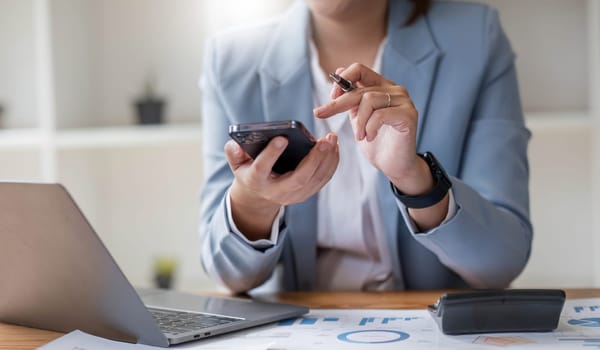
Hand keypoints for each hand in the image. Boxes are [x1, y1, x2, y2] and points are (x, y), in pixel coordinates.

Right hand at [225, 133, 338, 239]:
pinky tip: (334, 148)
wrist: (259, 196)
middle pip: (299, 178)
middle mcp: (276, 192)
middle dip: (313, 159)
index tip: (282, 138)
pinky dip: (331, 164)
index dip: (271, 154)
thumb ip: (234, 153)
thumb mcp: (236, 163)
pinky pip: (322, 179)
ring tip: (332, 139)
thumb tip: (236, 144)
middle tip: (324, 140)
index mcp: (256, 181)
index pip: (262, 168)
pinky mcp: (306, 194)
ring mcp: (293, 195)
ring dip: (327, 159)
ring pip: (315, 179)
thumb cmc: (249, 172)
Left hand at [314, 63, 447, 230]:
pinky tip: (370, 138)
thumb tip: (339, 70)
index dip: (342, 80)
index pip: (360, 70)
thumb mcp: (358, 118)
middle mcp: (396, 90)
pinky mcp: (409, 115)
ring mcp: (404, 101)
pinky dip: (370, 128)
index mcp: (382, 87)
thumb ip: (351, 98)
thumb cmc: (377, 143)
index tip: (331, 96)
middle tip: (321, 114)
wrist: (394, 166)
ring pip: (369, 100)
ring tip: (360, 136)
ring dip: (359, 122)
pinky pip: (380, 115)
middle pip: (361, 89)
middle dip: (338, 104)